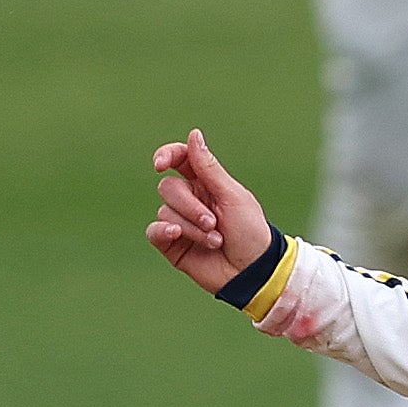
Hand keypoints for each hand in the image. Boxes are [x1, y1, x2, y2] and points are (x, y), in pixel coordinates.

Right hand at [146, 131, 278, 293]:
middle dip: (190, 206)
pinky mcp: (172, 244)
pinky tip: (177, 234)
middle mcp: (191, 199)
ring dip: (191, 227)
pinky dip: (164, 230)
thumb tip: (194, 134)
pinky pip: (154, 230)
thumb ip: (208, 167)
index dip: (166, 156)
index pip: (179, 159)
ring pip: (165, 211)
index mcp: (207, 183)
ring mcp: (181, 222)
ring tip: (215, 241)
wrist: (253, 272)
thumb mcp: (232, 195)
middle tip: (214, 223)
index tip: (160, 164)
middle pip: (169, 188)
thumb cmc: (250, 232)